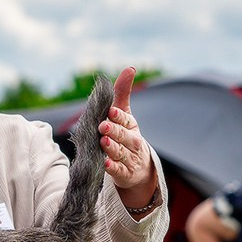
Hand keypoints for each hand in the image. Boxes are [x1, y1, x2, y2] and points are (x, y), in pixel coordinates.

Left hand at [99, 67, 157, 210]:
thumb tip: (130, 68)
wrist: (138, 167)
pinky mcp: (124, 173)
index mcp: (131, 125)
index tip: (110, 110)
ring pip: (121, 152)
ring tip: (103, 142)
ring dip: (112, 148)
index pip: (125, 119)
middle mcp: (132, 141)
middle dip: (114, 131)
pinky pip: (118, 171)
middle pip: (124, 136)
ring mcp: (129, 158)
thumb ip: (122, 93)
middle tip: (103, 126)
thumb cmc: (126, 135)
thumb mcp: (124, 114)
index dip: (118, 116)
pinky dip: (112, 168)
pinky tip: (105, 164)